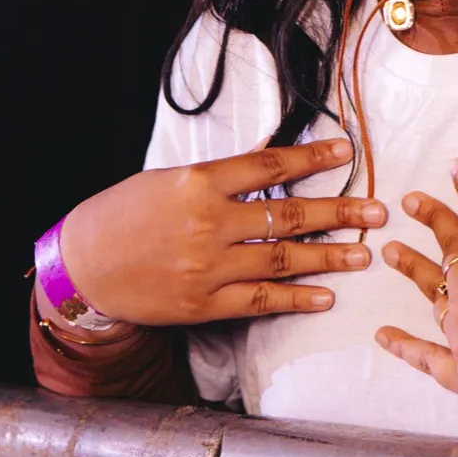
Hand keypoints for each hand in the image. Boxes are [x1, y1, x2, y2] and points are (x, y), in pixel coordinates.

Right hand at [46, 139, 386, 327]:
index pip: (270, 166)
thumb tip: (271, 171)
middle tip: (376, 212)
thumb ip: (219, 179)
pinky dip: (295, 298)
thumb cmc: (123, 213)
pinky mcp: (202, 304)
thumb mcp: (169, 178)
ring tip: (363, 253)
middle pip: (288, 215)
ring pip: (281, 260)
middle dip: (339, 212)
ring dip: (327, 256)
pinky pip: (259, 301)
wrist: (81, 266)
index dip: (313, 159)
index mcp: (199, 181)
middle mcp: (208, 222)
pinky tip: (325, 295)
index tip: (348, 153)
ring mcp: (207, 266)